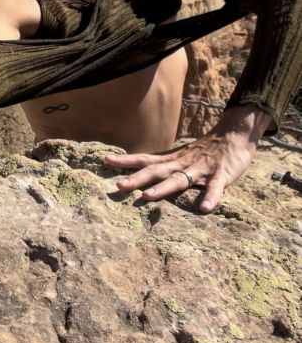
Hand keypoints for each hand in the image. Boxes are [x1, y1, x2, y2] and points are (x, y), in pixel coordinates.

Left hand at [103, 106, 270, 212]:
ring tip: (147, 197)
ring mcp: (202, 169)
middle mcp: (183, 163)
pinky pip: (215, 188)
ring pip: (180, 180)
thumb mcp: (182, 155)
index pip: (146, 159)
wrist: (235, 133)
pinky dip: (211, 197)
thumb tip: (141, 172)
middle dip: (137, 179)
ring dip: (163, 188)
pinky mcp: (222, 175)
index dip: (127, 160)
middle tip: (118, 186)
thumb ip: (165, 165)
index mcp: (173, 159)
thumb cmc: (207, 149)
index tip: (106, 160)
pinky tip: (205, 209)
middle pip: (157, 171)